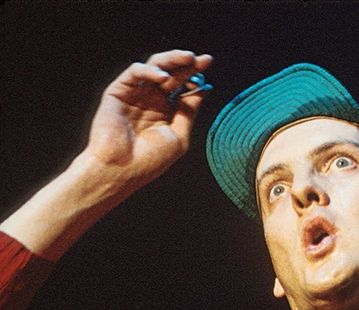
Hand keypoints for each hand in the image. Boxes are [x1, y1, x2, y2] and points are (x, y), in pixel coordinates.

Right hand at [84, 50, 212, 188]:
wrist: (121, 170)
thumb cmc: (149, 161)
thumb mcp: (178, 137)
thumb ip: (189, 112)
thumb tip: (204, 90)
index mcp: (165, 112)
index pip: (182, 87)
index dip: (195, 74)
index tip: (208, 63)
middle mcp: (150, 100)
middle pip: (171, 74)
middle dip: (186, 64)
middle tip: (201, 58)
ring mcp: (135, 94)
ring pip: (154, 67)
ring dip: (171, 60)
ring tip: (188, 59)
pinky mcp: (118, 90)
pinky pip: (135, 73)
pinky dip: (149, 71)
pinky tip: (163, 78)